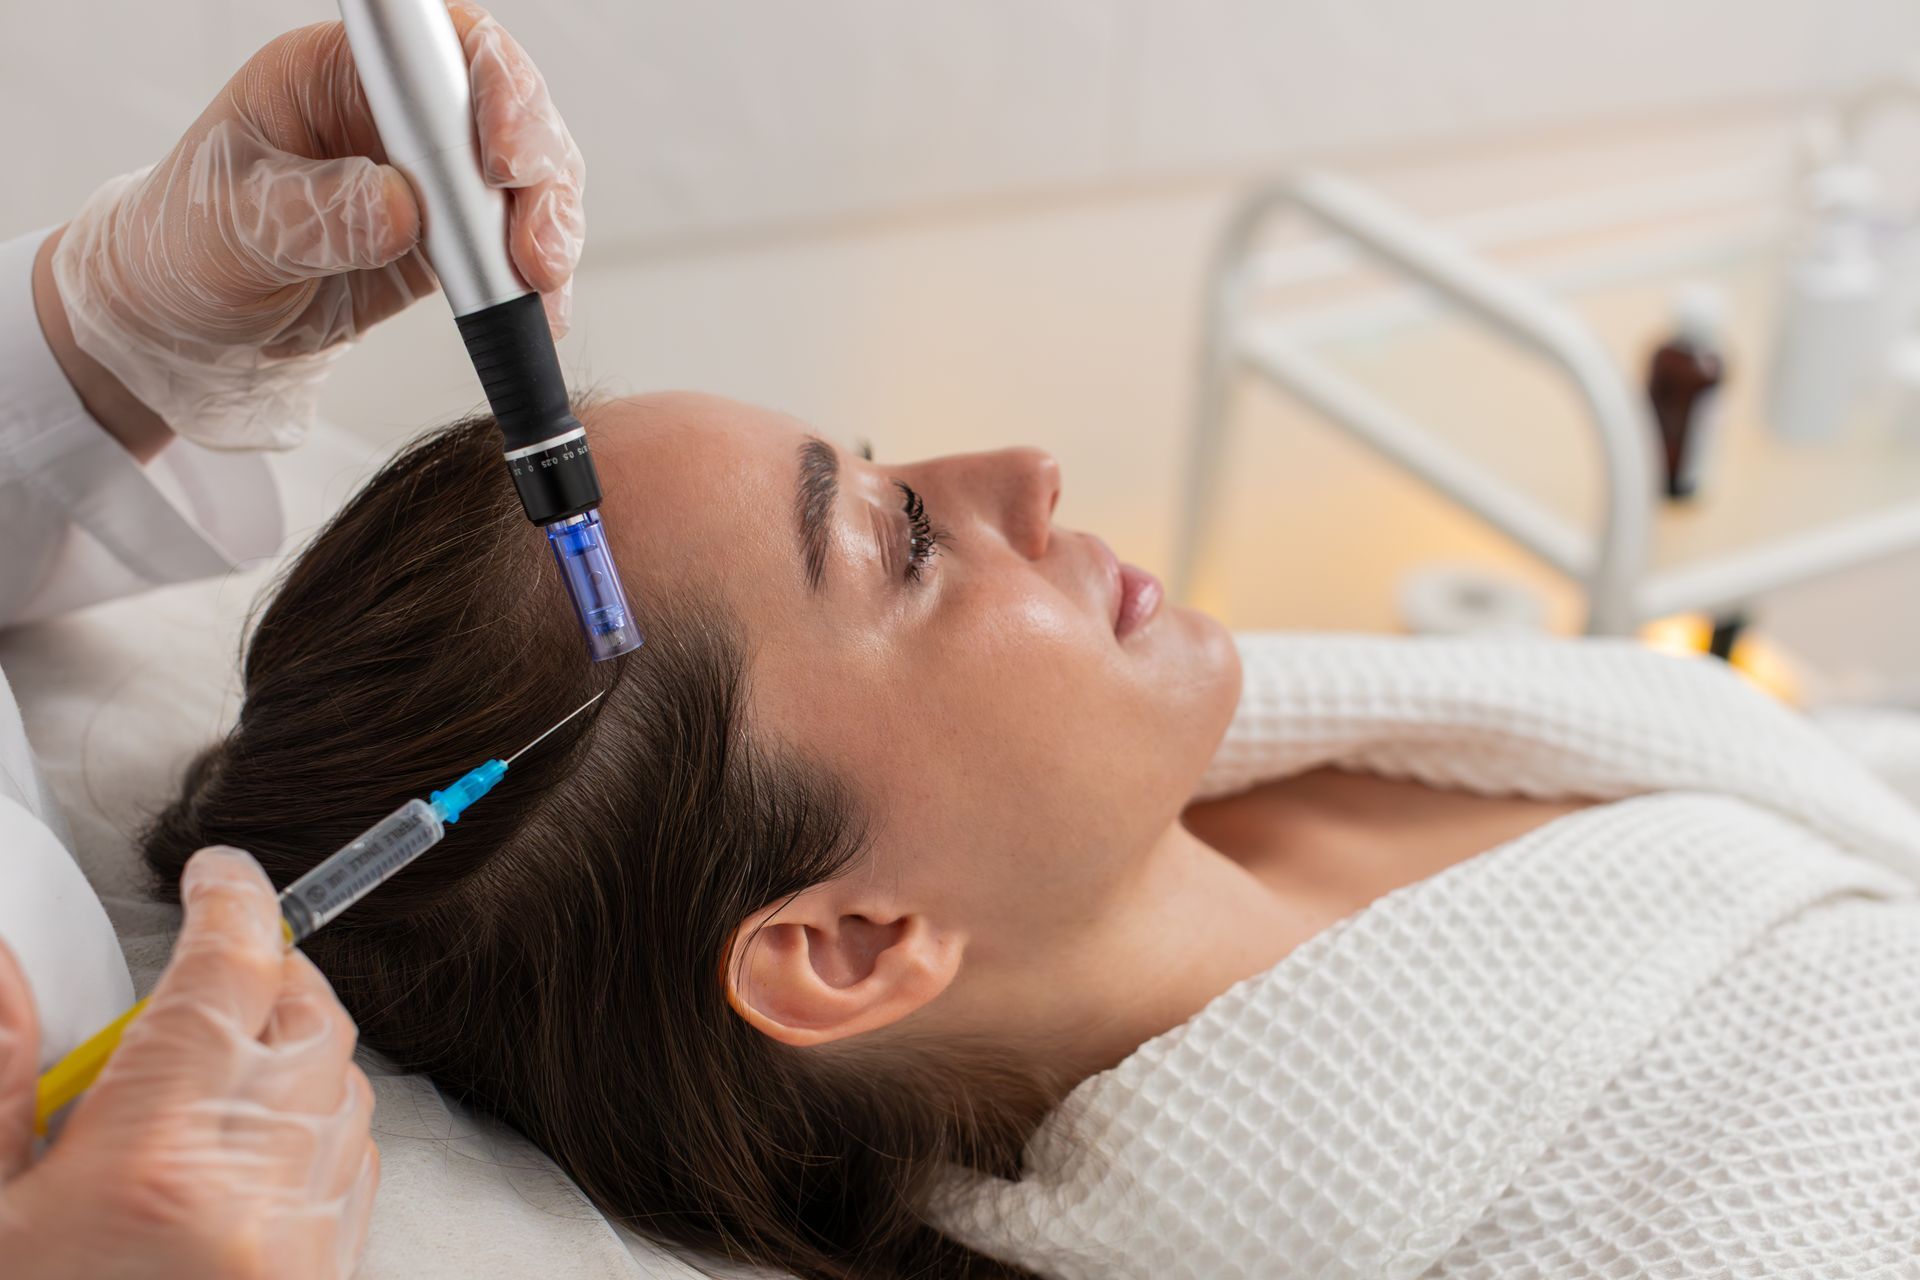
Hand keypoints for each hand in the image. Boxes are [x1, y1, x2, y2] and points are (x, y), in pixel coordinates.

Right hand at [0, 847, 377, 1279]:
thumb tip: (6, 967)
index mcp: (151, 1166)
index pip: (228, 976)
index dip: (232, 900)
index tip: (217, 870)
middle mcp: (255, 1190)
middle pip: (310, 1017)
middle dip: (267, 972)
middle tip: (205, 971)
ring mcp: (306, 1239)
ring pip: (343, 1084)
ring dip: (293, 1049)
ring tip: (207, 1070)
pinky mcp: (330, 1274)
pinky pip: (355, 1159)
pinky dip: (316, 1122)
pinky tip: (244, 1146)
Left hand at [40, 2, 583, 453]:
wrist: (198, 324)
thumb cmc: (192, 250)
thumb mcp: (231, 229)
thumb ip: (314, 214)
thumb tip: (399, 209)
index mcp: (334, 72)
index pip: (435, 48)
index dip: (489, 87)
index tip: (497, 160)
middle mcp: (396, 112)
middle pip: (507, 106)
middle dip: (538, 171)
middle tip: (535, 244)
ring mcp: (434, 173)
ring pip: (531, 173)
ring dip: (552, 226)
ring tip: (540, 284)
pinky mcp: (456, 233)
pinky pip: (523, 238)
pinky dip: (541, 276)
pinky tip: (539, 308)